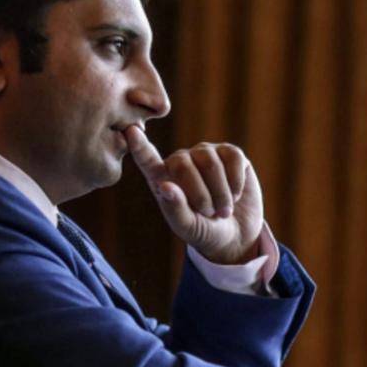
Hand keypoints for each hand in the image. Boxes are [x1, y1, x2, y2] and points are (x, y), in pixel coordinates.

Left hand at [125, 125, 263, 264]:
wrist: (236, 234)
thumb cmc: (204, 231)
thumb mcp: (188, 227)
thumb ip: (175, 209)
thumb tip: (166, 186)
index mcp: (162, 179)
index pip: (147, 159)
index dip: (139, 146)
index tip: (130, 131)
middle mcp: (182, 161)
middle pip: (184, 164)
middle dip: (200, 195)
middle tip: (210, 214)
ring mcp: (206, 154)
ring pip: (210, 162)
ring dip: (220, 193)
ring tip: (223, 210)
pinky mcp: (230, 153)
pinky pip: (233, 158)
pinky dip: (236, 182)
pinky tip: (235, 195)